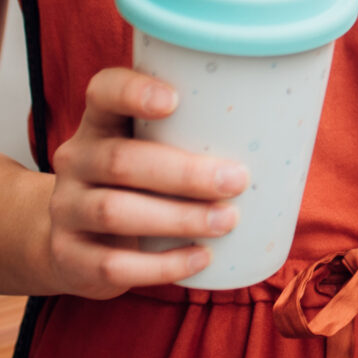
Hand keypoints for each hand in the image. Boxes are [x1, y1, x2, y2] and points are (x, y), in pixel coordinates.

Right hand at [39, 67, 248, 297]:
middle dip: (185, 173)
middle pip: (121, 160)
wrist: (70, 241)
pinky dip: (162, 266)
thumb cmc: (137, 185)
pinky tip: (201, 259)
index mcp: (100, 123)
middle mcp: (76, 160)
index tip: (175, 99)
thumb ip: (195, 133)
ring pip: (116, 212)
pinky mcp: (69, 257)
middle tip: (238, 181)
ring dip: (179, 219)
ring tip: (228, 221)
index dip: (133, 91)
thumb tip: (291, 125)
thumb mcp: (149, 150)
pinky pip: (113, 264)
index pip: (103, 92)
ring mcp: (66, 210)